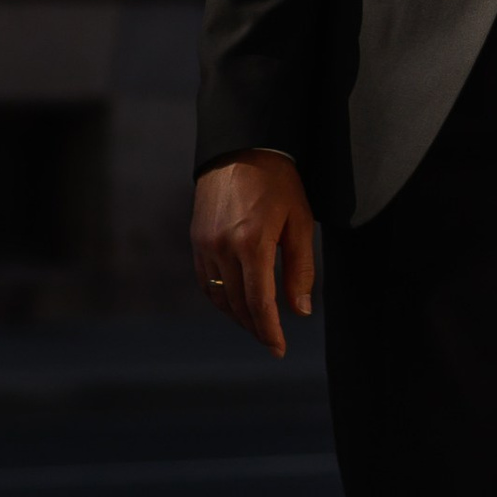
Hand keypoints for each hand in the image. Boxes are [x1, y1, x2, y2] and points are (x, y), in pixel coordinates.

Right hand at [190, 150, 316, 357]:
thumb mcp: (299, 221)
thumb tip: (299, 311)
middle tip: (271, 341)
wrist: (239, 146)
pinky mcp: (196, 239)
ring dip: (238, 316)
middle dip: (256, 328)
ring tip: (256, 324)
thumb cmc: (277, 181)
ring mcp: (205, 244)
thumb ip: (300, 268)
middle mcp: (223, 247)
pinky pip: (206, 281)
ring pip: (220, 296)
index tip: (279, 349)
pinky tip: (235, 302)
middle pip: (238, 304)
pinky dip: (221, 297)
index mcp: (252, 243)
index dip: (270, 331)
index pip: (260, 303)